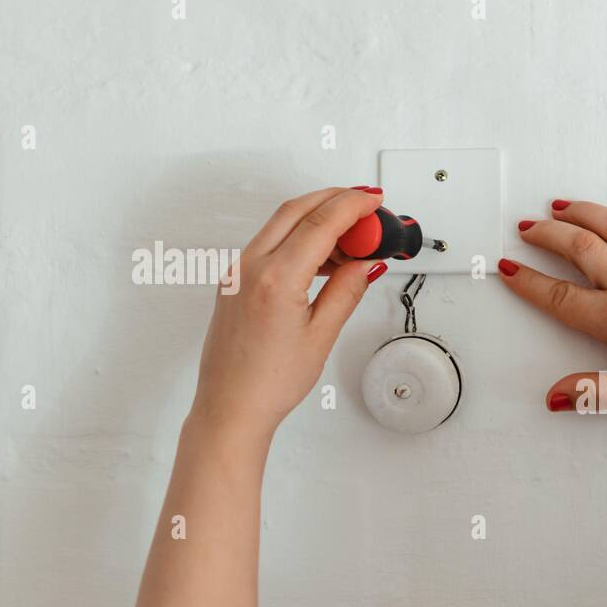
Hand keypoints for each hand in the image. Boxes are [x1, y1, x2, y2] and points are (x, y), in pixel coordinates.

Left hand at [189, 186, 389, 440]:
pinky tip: (324, 256)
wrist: (230, 406)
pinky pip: (270, 243)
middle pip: (297, 209)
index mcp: (275, 279)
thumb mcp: (321, 336)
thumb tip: (365, 264)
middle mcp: (250, 267)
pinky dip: (300, 238)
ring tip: (354, 241)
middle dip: (336, 200)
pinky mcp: (235, 281)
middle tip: (368, 209)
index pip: (321, 222)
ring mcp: (238, 271)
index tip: (375, 201)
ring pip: (282, 223)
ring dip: (318, 218)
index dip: (353, 206)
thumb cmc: (267, 383)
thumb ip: (346, 291)